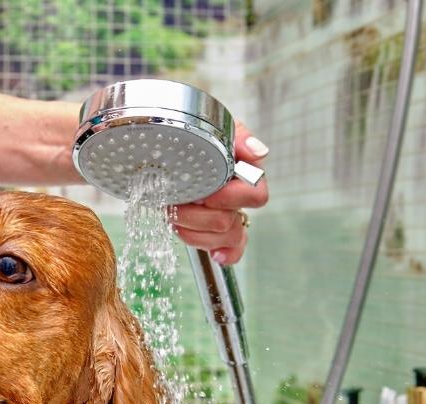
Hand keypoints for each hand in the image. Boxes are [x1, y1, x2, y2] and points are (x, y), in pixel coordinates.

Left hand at [172, 122, 268, 264]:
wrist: (167, 146)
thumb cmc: (195, 137)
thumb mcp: (215, 128)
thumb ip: (238, 137)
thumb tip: (258, 153)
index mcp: (243, 174)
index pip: (255, 196)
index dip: (230, 199)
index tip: (205, 194)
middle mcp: (238, 199)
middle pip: (230, 223)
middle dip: (198, 216)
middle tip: (177, 202)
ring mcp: (228, 217)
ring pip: (225, 238)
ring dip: (194, 230)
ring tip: (174, 214)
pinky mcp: (215, 233)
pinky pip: (231, 252)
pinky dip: (225, 254)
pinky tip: (215, 253)